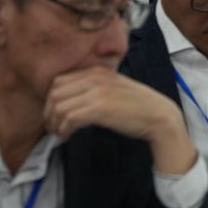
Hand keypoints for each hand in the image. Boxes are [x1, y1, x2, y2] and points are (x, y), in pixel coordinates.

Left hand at [43, 68, 196, 173]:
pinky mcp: (99, 108)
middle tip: (52, 127)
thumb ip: (93, 87)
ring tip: (59, 134)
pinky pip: (69, 118)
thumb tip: (70, 101)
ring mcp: (97, 92)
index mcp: (97, 70)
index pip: (59, 81)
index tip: (54, 115)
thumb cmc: (137, 106)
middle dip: (48, 112)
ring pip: (59, 106)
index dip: (50, 99)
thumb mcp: (113, 88)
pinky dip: (64, 130)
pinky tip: (67, 137)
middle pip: (55, 92)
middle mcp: (95, 77)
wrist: (159, 116)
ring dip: (55, 123)